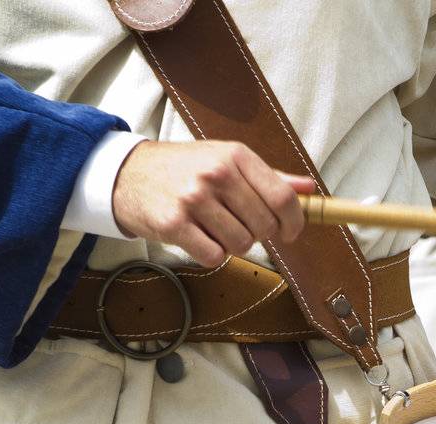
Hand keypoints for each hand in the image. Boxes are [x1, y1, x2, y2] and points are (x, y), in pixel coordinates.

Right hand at [111, 140, 316, 265]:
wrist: (127, 174)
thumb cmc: (183, 168)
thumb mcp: (226, 160)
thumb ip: (268, 176)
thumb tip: (309, 189)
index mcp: (235, 156)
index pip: (282, 197)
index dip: (294, 222)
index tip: (290, 232)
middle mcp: (216, 174)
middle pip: (264, 226)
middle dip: (258, 234)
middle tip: (239, 225)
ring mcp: (194, 199)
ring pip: (241, 244)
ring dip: (232, 244)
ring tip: (214, 228)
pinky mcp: (174, 224)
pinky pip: (213, 256)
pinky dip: (211, 254)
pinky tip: (198, 237)